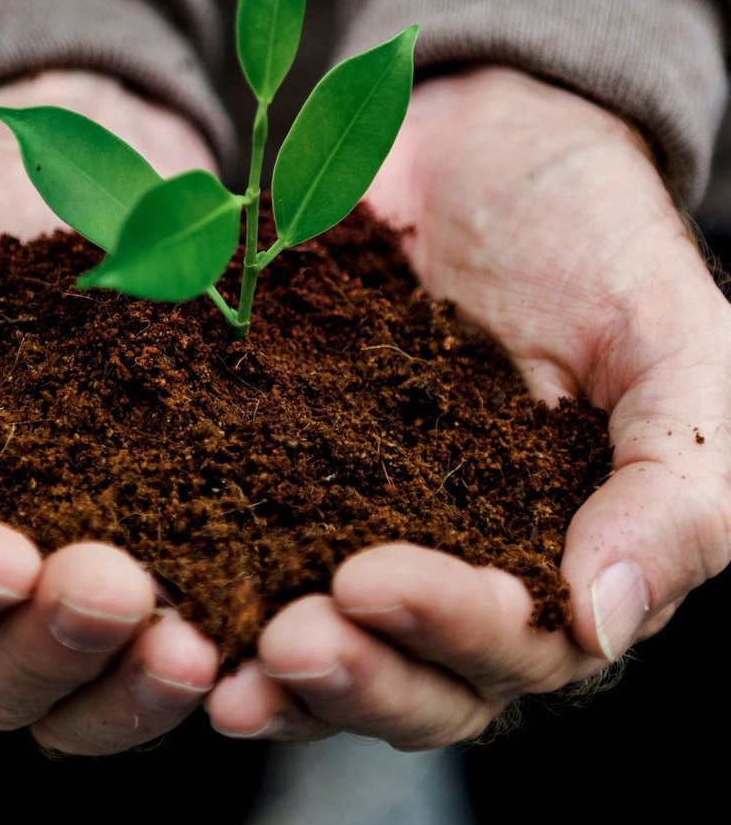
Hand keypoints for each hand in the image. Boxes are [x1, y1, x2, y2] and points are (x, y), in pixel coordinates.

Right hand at [0, 71, 224, 752]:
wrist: (15, 173)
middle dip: (42, 647)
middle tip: (114, 586)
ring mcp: (42, 601)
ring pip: (70, 702)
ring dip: (123, 686)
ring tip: (185, 641)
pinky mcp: (145, 570)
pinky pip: (156, 664)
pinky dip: (191, 672)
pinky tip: (238, 644)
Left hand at [208, 66, 730, 747]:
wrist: (480, 141)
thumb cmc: (600, 244)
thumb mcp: (677, 346)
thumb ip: (679, 487)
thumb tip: (602, 625)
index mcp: (556, 568)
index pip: (512, 652)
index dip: (445, 634)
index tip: (369, 582)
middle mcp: (448, 576)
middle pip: (405, 683)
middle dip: (347, 676)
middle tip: (282, 639)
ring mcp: (347, 533)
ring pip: (314, 649)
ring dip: (267, 672)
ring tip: (208, 658)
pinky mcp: (261, 480)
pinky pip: (225, 554)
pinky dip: (194, 586)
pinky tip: (146, 591)